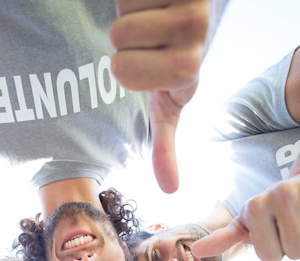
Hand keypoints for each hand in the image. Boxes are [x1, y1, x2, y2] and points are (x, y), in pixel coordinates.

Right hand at [110, 0, 210, 191]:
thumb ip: (166, 146)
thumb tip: (170, 190)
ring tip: (152, 18)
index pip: (123, 72)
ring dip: (129, 16)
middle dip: (125, 43)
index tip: (150, 67)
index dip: (125, 68)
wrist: (192, 10)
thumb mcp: (169, 104)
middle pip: (118, 45)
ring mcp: (190, 8)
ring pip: (121, 18)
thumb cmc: (172, 60)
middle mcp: (195, 41)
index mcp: (187, 76)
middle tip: (148, 41)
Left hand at [192, 157, 299, 260]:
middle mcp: (277, 195)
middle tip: (287, 228)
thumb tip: (196, 250)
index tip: (271, 233)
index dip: (272, 253)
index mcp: (254, 207)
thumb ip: (224, 238)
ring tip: (297, 222)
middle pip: (288, 253)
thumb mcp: (247, 223)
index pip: (268, 256)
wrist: (299, 186)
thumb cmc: (272, 211)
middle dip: (289, 248)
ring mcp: (297, 193)